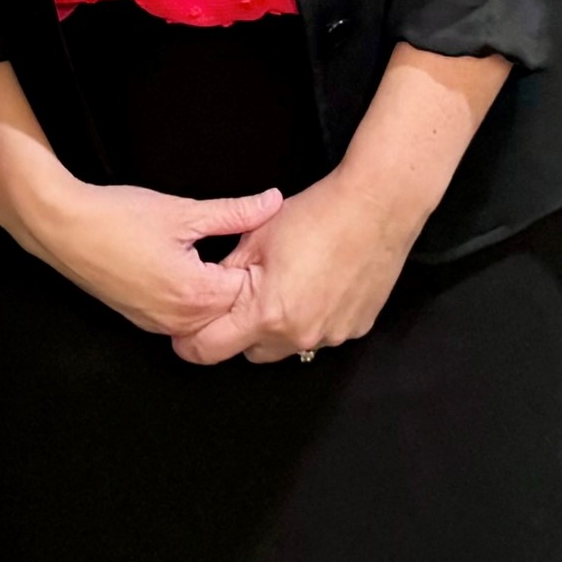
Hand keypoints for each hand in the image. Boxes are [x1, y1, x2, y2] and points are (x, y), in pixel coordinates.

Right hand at [16, 171, 284, 338]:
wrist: (63, 227)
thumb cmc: (118, 216)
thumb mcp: (182, 211)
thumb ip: (234, 212)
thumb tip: (272, 202)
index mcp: (195, 293)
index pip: (250, 292)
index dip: (260, 266)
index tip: (262, 244)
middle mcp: (179, 319)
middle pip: (232, 312)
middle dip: (241, 283)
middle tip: (244, 250)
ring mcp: (159, 324)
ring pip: (208, 319)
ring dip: (218, 296)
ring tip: (218, 260)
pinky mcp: (143, 321)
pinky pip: (183, 321)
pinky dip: (195, 303)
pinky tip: (192, 274)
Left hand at [174, 169, 420, 366]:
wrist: (375, 209)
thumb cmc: (315, 216)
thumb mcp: (254, 237)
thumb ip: (226, 271)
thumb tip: (207, 289)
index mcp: (267, 314)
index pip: (212, 349)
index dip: (192, 341)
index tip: (186, 333)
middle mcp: (300, 336)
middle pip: (250, 351)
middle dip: (239, 331)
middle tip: (243, 295)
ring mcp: (331, 336)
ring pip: (287, 346)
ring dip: (277, 327)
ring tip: (285, 283)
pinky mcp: (354, 329)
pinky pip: (319, 335)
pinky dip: (310, 319)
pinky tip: (315, 285)